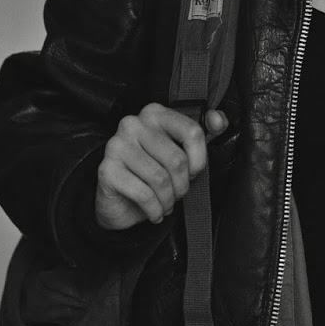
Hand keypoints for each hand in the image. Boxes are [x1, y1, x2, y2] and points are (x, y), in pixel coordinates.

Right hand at [95, 102, 228, 229]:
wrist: (120, 202)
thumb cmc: (153, 173)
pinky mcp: (106, 170)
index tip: (194, 172)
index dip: (199, 160)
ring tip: (166, 203)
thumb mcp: (183, 152)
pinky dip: (155, 209)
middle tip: (177, 193)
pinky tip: (154, 212)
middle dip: (182, 185)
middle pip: (177, 159)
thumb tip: (218, 120)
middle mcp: (133, 124)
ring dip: (168, 200)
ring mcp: (117, 145)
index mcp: (154, 114)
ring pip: (160, 178)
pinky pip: (143, 194)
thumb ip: (205, 133)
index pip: (192, 131)